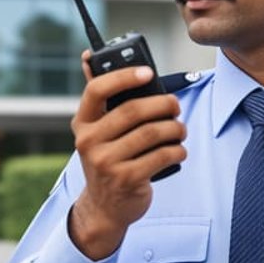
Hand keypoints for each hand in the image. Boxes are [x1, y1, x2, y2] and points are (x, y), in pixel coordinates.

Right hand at [68, 50, 187, 259]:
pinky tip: (179, 150)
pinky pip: (162, 156)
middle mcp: (89, 141)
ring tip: (180, 129)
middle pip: (133, 111)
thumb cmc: (108, 159)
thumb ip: (100, 98)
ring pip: (152, 133)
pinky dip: (177, 150)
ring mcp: (106, 162)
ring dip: (175, 128)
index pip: (97, 90)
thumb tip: (87, 55)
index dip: (124, 76)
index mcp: (82, 123)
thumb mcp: (97, 131)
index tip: (148, 72)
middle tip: (176, 106)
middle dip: (162, 104)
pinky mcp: (127, 179)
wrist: (104, 207)